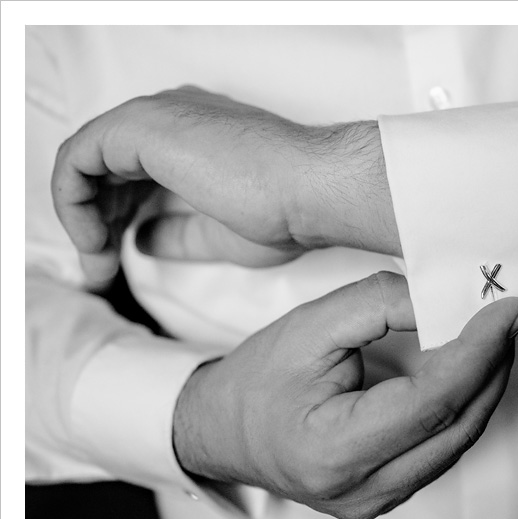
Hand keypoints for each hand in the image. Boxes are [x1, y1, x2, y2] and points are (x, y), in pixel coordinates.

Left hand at [52, 86, 398, 287]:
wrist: (312, 190)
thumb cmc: (289, 210)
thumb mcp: (220, 235)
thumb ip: (177, 233)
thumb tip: (140, 239)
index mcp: (196, 135)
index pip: (134, 171)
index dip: (117, 217)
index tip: (117, 261)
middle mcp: (173, 116)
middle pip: (106, 167)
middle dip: (95, 222)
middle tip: (100, 271)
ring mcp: (156, 117)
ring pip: (87, 161)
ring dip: (82, 216)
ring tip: (97, 261)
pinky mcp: (139, 126)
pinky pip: (77, 160)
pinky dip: (73, 201)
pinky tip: (94, 238)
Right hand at [173, 272, 517, 518]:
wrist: (222, 431)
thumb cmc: (259, 379)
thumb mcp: (311, 326)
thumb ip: (379, 305)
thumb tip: (444, 299)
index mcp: (335, 450)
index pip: (432, 402)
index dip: (478, 352)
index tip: (507, 310)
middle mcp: (362, 490)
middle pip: (456, 426)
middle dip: (492, 365)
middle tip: (509, 316)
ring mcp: (376, 502)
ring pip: (456, 442)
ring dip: (484, 386)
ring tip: (494, 336)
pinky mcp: (385, 497)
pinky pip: (442, 450)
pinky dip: (462, 407)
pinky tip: (469, 371)